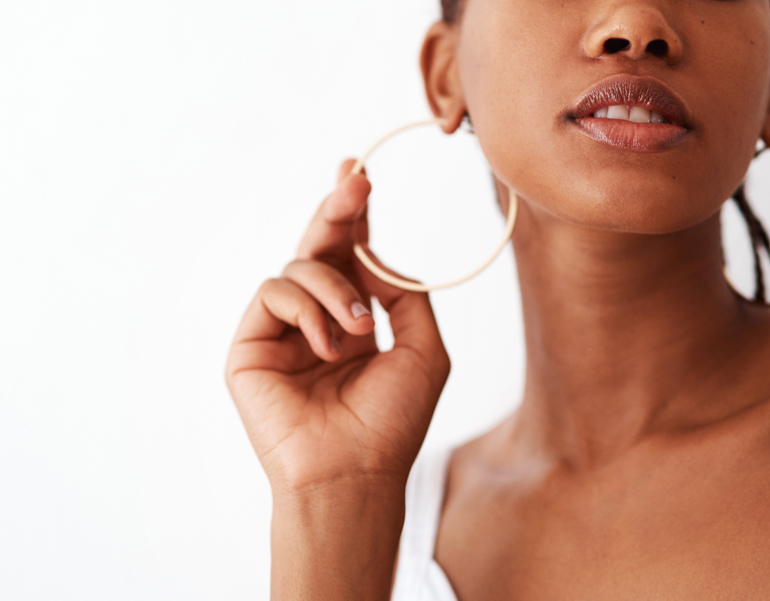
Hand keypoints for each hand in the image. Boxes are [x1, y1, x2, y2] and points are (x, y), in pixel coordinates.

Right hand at [226, 159, 450, 494]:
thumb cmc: (393, 420)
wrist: (355, 470)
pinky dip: (308, 308)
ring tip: (359, 327)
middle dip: (338, 209)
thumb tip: (376, 254)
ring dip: (336, 287)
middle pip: (320, 247)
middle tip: (355, 178)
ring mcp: (280, 332)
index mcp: (353, 322)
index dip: (354, 218)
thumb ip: (405, 294)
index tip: (360, 175)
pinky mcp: (250, 345)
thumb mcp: (424, 349)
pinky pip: (274, 292)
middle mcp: (315, 321)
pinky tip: (329, 343)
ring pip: (299, 267)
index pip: (350, 259)